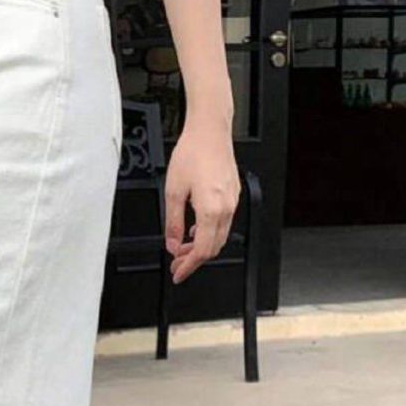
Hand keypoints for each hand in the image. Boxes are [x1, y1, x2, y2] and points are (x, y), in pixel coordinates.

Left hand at [164, 117, 240, 283]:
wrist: (209, 131)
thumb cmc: (193, 153)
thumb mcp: (173, 192)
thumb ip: (173, 223)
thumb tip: (172, 244)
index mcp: (211, 210)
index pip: (202, 251)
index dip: (189, 266)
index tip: (178, 273)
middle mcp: (227, 208)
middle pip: (213, 248)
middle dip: (194, 260)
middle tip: (177, 264)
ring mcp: (233, 202)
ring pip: (220, 237)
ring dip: (201, 247)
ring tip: (183, 249)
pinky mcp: (233, 195)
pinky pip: (223, 223)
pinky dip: (209, 233)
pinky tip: (195, 231)